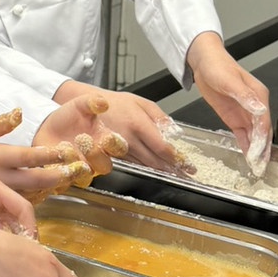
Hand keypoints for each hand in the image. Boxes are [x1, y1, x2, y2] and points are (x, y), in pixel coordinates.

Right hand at [0, 111, 89, 201]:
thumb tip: (20, 112)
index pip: (26, 156)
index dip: (48, 154)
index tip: (66, 151)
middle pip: (35, 178)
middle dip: (59, 174)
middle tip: (78, 168)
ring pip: (32, 193)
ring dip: (53, 186)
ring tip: (74, 178)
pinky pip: (22, 201)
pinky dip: (40, 196)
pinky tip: (53, 189)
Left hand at [33, 94, 130, 183]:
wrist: (48, 123)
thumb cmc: (69, 116)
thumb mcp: (81, 104)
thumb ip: (92, 102)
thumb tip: (103, 102)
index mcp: (103, 141)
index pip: (119, 148)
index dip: (115, 145)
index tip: (108, 136)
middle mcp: (94, 158)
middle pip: (104, 166)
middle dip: (96, 156)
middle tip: (86, 143)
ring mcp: (79, 168)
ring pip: (85, 178)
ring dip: (77, 168)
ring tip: (67, 151)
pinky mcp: (62, 175)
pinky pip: (64, 184)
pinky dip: (59, 178)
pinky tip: (51, 164)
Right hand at [51, 81, 178, 168]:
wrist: (89, 105)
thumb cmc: (116, 102)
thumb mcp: (141, 102)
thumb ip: (159, 116)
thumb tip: (174, 131)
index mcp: (138, 124)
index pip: (162, 147)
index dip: (177, 158)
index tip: (188, 165)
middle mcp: (129, 139)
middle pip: (155, 160)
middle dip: (172, 169)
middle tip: (186, 174)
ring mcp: (120, 149)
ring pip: (145, 164)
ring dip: (161, 171)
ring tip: (176, 174)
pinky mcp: (114, 154)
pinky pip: (134, 163)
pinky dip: (147, 167)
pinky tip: (156, 169)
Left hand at [186, 32, 271, 171]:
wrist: (204, 61)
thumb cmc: (217, 66)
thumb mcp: (229, 80)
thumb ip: (245, 96)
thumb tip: (259, 108)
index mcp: (258, 95)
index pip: (263, 121)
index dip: (262, 138)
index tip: (258, 153)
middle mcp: (254, 105)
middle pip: (262, 131)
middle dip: (262, 149)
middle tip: (260, 166)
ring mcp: (245, 112)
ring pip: (254, 135)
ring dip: (256, 151)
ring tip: (257, 166)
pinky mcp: (234, 117)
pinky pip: (243, 134)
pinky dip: (246, 146)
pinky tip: (248, 157)